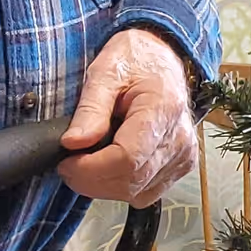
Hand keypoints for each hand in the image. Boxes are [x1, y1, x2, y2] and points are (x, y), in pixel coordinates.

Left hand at [57, 28, 197, 205]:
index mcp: (162, 109)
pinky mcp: (181, 165)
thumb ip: (90, 109)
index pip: (127, 159)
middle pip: (131, 181)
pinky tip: (110, 166)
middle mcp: (179, 138)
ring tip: (87, 163)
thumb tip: (73, 143)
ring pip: (138, 193)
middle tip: (68, 164)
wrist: (162, 57)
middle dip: (91, 180)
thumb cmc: (135, 59)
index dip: (90, 170)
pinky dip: (123, 186)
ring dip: (105, 186)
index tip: (66, 162)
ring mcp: (183, 155)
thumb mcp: (104, 72)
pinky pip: (148, 192)